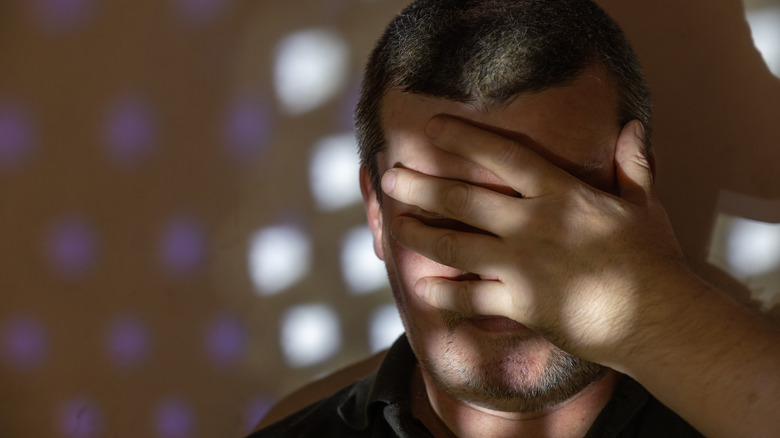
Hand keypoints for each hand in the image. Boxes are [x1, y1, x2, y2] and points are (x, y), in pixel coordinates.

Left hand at [381, 115, 691, 364]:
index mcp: (560, 193)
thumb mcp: (644, 206)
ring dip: (419, 234)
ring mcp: (522, 265)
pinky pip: (471, 299)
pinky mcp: (521, 304)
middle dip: (421, 186)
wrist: (659, 319)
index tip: (432, 127)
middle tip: (390, 177)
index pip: (502, 155)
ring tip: (392, 223)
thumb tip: (635, 127)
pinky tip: (422, 287)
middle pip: (462, 200)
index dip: (464, 138)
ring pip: (455, 245)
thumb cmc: (652, 259)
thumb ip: (632, 167)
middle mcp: (532, 224)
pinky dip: (444, 294)